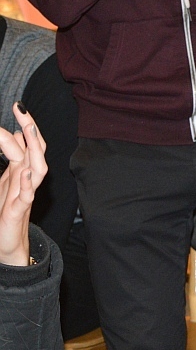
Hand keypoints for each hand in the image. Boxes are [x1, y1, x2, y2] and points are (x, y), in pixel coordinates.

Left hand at [0, 102, 46, 265]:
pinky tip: (23, 172)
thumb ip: (12, 157)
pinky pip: (27, 196)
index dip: (24, 125)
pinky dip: (28, 183)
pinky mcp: (19, 211)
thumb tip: (14, 133)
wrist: (8, 244)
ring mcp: (24, 195)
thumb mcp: (5, 179)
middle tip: (21, 107)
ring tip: (27, 130)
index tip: (17, 105)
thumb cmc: (6, 211)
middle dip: (31, 129)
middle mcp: (26, 180)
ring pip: (37, 169)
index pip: (28, 144)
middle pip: (35, 151)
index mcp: (21, 171)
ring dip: (34, 150)